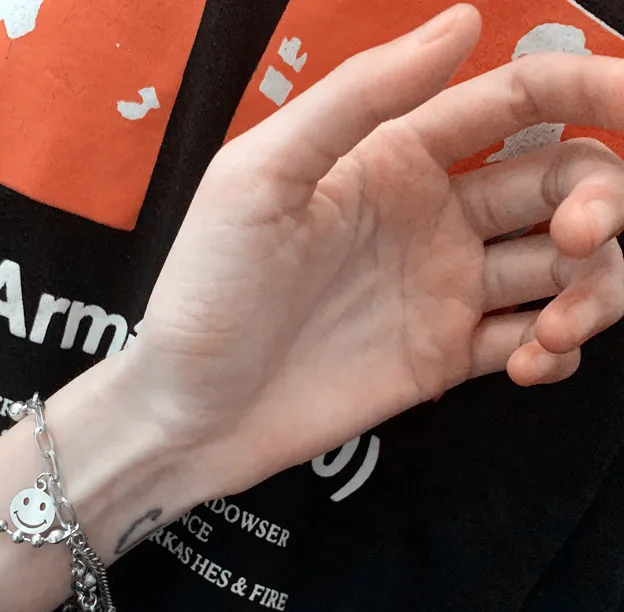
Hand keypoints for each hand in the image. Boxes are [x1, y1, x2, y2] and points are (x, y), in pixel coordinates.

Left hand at [123, 4, 623, 493]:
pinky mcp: (443, 357)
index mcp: (393, 158)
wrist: (193, 408)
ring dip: (596, 286)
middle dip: (602, 200)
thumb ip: (359, 98)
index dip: (593, 87)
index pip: (517, 102)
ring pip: (567, 265)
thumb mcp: (260, 175)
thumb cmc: (208, 290)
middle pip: (565, 181)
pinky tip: (531, 360)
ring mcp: (441, 290)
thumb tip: (459, 23)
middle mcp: (430, 217)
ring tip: (556, 327)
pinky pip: (532, 340)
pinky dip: (557, 349)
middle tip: (582, 235)